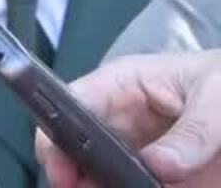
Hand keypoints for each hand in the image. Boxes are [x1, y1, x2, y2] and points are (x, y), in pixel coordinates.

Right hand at [38, 50, 220, 185]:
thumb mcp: (216, 97)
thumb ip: (193, 130)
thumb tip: (159, 165)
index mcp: (123, 85)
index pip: (73, 104)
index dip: (58, 134)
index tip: (62, 169)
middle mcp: (123, 121)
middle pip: (79, 147)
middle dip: (75, 172)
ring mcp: (141, 152)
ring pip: (102, 176)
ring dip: (102, 187)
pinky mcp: (162, 178)